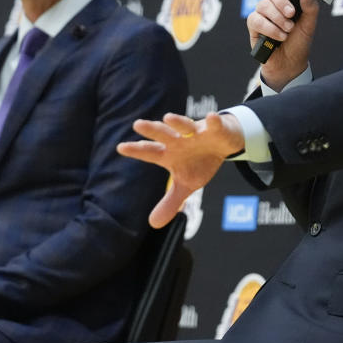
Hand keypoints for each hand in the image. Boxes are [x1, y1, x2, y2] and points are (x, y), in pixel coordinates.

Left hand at [118, 112, 244, 227]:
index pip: (150, 152)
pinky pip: (214, 124)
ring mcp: (197, 132)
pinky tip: (211, 118)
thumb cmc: (200, 162)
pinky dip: (213, 122)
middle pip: (163, 134)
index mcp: (170, 154)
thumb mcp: (186, 185)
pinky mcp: (215, 129)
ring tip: (167, 118)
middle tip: (137, 125)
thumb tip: (153, 224)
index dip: (136, 150)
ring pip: (185, 125)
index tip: (120, 148)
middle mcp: (180, 140)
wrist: (222, 144)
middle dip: (152, 130)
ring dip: (177, 122)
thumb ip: (170, 202)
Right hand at [247, 0, 318, 90]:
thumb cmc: (299, 42)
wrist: (290, 64)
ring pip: (263, 5)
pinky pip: (256, 20)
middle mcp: (274, 3)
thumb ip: (311, 8)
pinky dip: (270, 28)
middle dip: (282, 2)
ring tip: (288, 30)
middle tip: (291, 14)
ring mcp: (262, 14)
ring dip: (278, 18)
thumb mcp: (310, 25)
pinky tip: (280, 37)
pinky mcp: (254, 25)